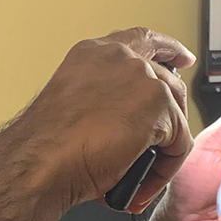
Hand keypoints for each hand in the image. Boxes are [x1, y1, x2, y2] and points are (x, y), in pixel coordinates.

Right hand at [9, 28, 195, 208]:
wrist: (39, 161)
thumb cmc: (45, 145)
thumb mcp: (74, 106)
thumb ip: (104, 99)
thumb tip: (125, 123)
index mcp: (94, 54)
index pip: (141, 40)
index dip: (167, 49)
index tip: (181, 57)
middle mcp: (120, 58)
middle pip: (168, 80)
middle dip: (173, 113)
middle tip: (165, 142)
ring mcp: (141, 77)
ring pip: (175, 115)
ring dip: (163, 148)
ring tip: (140, 173)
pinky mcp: (158, 105)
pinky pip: (179, 142)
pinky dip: (165, 169)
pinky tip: (142, 180)